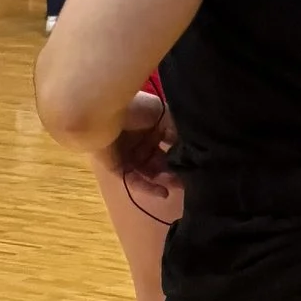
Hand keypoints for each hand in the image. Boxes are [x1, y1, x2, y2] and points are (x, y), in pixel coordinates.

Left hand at [110, 90, 181, 215]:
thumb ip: (177, 130)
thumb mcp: (163, 113)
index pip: (171, 142)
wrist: (101, 111)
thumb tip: (192, 147)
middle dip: (175, 170)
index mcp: (151, 124)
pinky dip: (148, 187)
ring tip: (178, 185)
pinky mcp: (115, 166)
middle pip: (161, 159)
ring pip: (149, 172)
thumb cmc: (134, 107)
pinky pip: (133, 180)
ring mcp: (127, 154)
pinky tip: (163, 193)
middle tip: (190, 180)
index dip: (183, 153)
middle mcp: (140, 139)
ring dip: (163, 179)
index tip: (198, 163)